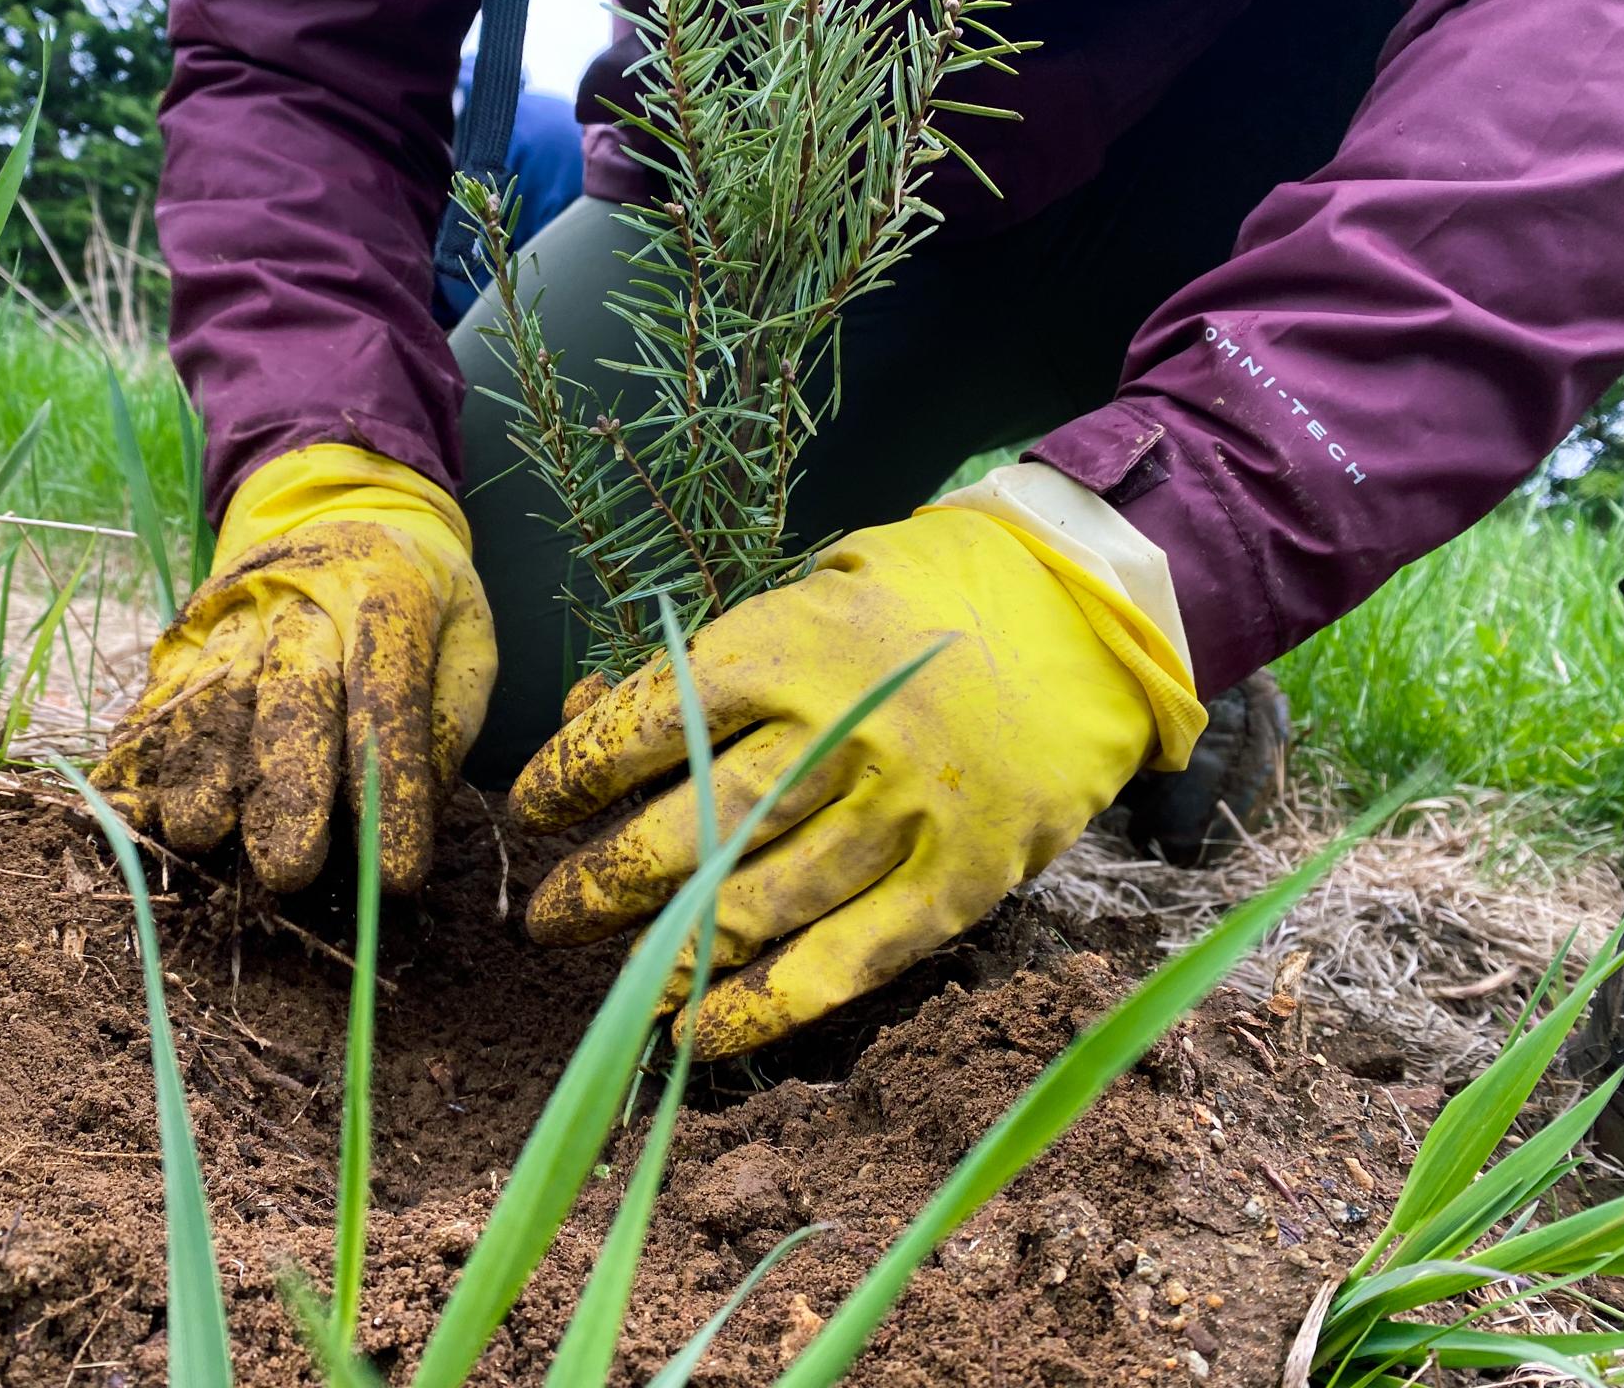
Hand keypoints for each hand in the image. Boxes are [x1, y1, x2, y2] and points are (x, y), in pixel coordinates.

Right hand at [93, 445, 495, 892]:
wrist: (335, 505)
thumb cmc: (418, 591)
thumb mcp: (467, 634)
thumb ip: (451, 716)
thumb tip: (420, 806)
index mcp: (385, 593)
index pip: (389, 696)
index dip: (392, 786)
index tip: (398, 871)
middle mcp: (300, 600)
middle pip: (290, 693)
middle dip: (287, 786)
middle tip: (289, 868)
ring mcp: (232, 613)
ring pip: (213, 695)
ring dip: (204, 773)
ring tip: (205, 838)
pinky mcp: (185, 632)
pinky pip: (161, 695)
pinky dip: (145, 752)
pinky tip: (142, 807)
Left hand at [509, 506, 1205, 1057]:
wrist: (1093, 616)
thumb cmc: (926, 595)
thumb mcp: (811, 589)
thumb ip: (711, 658)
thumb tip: (594, 711)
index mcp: (795, 643)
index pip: (651, 721)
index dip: (574, 774)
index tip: (530, 810)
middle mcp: (847, 731)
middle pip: (692, 826)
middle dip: (601, 880)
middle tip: (546, 916)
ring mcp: (910, 813)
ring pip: (759, 901)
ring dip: (664, 951)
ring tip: (609, 978)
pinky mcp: (963, 880)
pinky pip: (846, 962)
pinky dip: (763, 1007)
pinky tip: (694, 1034)